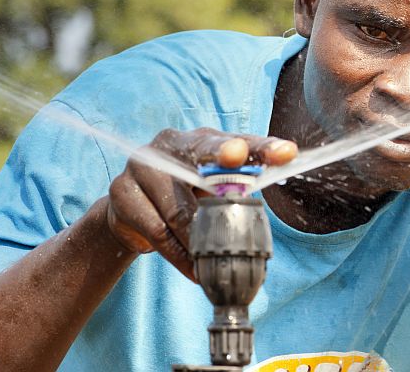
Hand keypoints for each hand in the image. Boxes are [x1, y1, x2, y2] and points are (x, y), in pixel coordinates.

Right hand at [105, 128, 296, 279]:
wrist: (129, 210)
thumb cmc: (184, 195)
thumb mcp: (211, 189)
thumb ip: (236, 190)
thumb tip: (266, 209)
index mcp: (200, 139)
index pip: (237, 140)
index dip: (261, 146)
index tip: (286, 153)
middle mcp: (170, 144)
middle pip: (201, 151)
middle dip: (223, 153)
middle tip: (238, 157)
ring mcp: (142, 165)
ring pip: (179, 208)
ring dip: (201, 239)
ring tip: (216, 261)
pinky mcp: (123, 193)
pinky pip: (158, 231)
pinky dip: (179, 255)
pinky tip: (194, 270)